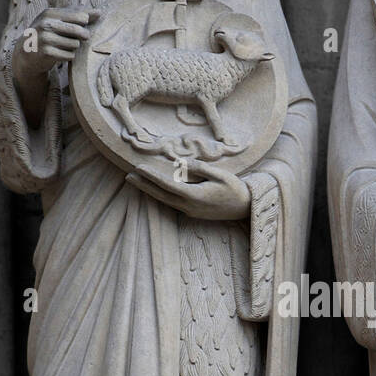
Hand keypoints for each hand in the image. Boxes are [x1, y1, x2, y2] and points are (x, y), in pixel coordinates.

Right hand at [12, 7, 98, 83]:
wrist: (26, 53)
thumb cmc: (48, 34)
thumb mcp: (58, 21)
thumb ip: (78, 15)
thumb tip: (100, 13)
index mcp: (50, 13)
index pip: (80, 16)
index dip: (85, 23)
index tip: (82, 25)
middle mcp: (46, 24)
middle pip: (79, 31)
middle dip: (83, 36)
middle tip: (81, 38)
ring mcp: (45, 39)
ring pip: (75, 44)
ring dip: (74, 47)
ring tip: (66, 46)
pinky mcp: (46, 53)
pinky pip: (70, 56)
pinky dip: (69, 56)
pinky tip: (61, 55)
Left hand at [126, 159, 250, 219]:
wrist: (246, 208)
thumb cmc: (235, 189)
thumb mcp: (219, 174)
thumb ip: (199, 168)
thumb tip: (181, 163)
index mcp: (195, 196)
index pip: (167, 185)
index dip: (151, 177)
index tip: (139, 168)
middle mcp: (189, 206)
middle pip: (161, 195)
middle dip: (144, 186)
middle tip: (128, 177)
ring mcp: (191, 211)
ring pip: (165, 200)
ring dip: (150, 191)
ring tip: (136, 182)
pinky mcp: (193, 212)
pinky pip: (173, 202)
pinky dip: (161, 194)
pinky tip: (154, 189)